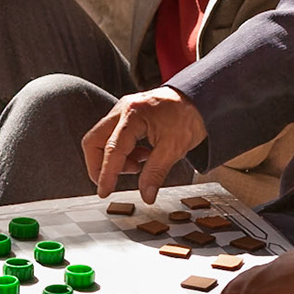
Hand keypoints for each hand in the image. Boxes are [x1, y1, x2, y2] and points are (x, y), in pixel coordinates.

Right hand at [82, 86, 205, 199]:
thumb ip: (156, 173)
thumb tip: (146, 195)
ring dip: (114, 159)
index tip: (104, 192)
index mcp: (133, 115)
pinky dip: (122, 152)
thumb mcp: (174, 148)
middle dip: (100, 165)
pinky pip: (113, 137)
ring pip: (101, 140)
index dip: (107, 174)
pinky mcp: (126, 115)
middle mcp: (122, 109)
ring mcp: (122, 111)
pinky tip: (142, 156)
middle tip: (113, 182)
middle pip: (94, 141)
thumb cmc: (188, 116)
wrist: (198, 98)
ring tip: (139, 165)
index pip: (113, 149)